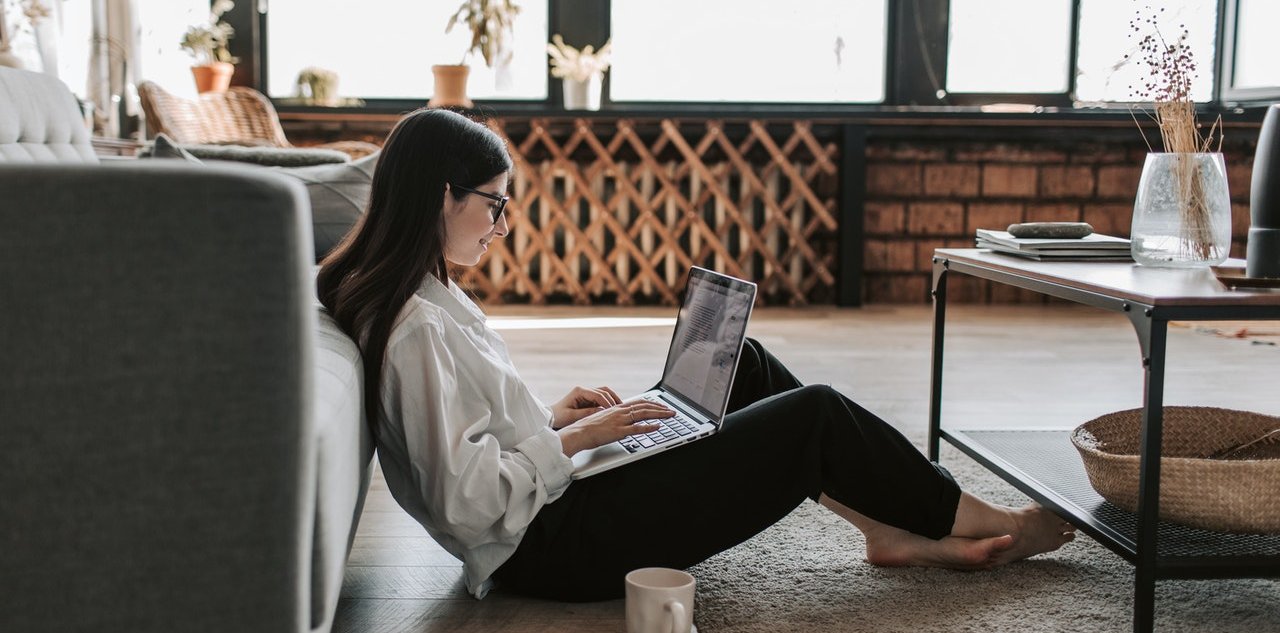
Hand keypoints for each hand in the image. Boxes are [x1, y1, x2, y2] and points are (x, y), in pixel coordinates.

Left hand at [550, 385, 621, 428]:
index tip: (613, 410)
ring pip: (604, 393)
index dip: (607, 402)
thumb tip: (601, 411)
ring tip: (620, 408)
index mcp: (579, 391)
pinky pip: (601, 399)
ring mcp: (586, 394)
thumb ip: (587, 413)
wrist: (551, 417)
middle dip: (613, 399)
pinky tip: (613, 410)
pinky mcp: (588, 399)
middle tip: (620, 409)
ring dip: (612, 399)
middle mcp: (584, 390)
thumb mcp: (572, 416)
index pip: (598, 394)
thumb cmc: (559, 417)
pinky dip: (608, 403)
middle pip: (604, 391)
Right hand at [557, 400, 675, 457]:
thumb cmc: (587, 429)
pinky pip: (637, 428)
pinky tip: (658, 427)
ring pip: (644, 414)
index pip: (639, 403)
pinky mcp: (618, 431)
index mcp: (616, 408)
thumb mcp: (603, 419)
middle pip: (645, 406)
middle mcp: (619, 412)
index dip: (652, 404)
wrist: (578, 433)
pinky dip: (649, 427)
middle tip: (672, 411)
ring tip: (670, 416)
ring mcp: (619, 421)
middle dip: (661, 408)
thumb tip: (623, 421)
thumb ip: (614, 419)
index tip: (662, 406)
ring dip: (660, 414)